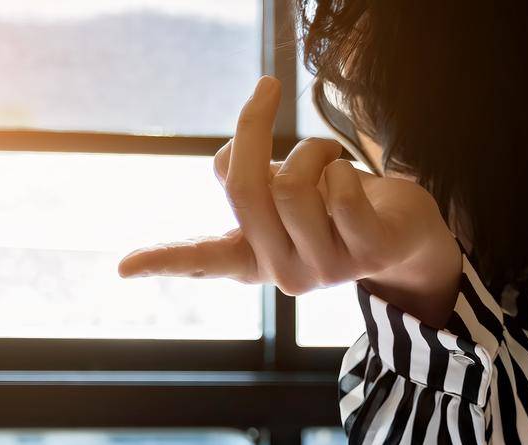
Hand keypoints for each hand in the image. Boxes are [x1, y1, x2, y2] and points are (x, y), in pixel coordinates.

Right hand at [116, 76, 462, 325]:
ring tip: (329, 160)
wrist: (406, 235)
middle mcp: (282, 272)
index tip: (122, 268)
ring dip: (311, 149)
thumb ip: (244, 175)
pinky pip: (339, 191)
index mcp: (253, 257)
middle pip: (244, 189)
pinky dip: (343, 166)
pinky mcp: (366, 255)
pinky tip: (356, 184)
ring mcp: (324, 270)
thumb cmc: (333, 203)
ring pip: (292, 185)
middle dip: (253, 126)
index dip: (162, 259)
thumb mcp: (280, 187)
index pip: (203, 259)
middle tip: (267, 87)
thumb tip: (226, 159)